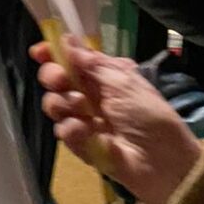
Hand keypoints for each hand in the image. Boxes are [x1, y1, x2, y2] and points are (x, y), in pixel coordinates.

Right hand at [29, 40, 200, 203]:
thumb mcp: (124, 83)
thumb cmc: (149, 116)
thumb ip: (91, 63)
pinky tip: (86, 133)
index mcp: (105, 75)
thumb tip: (66, 39)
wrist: (163, 164)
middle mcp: (91, 94)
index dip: (53, 53)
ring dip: (63, 103)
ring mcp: (84, 119)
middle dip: (53, 76)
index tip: (39, 53)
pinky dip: (71, 130)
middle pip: (57, 78)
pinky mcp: (81, 144)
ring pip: (54, 104)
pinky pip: (63, 131)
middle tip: (61, 81)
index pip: (73, 59)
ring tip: (81, 110)